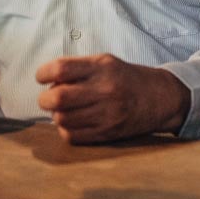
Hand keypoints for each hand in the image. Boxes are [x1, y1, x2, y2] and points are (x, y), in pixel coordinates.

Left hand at [35, 53, 189, 143]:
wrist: (158, 98)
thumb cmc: (125, 78)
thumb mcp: (105, 62)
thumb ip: (77, 69)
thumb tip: (47, 82)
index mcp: (102, 67)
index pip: (61, 69)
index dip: (43, 73)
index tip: (41, 77)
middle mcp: (104, 90)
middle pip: (58, 97)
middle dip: (45, 99)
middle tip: (47, 98)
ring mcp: (107, 114)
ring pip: (62, 119)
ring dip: (56, 115)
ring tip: (63, 110)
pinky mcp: (107, 133)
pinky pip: (72, 136)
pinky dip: (65, 129)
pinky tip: (71, 122)